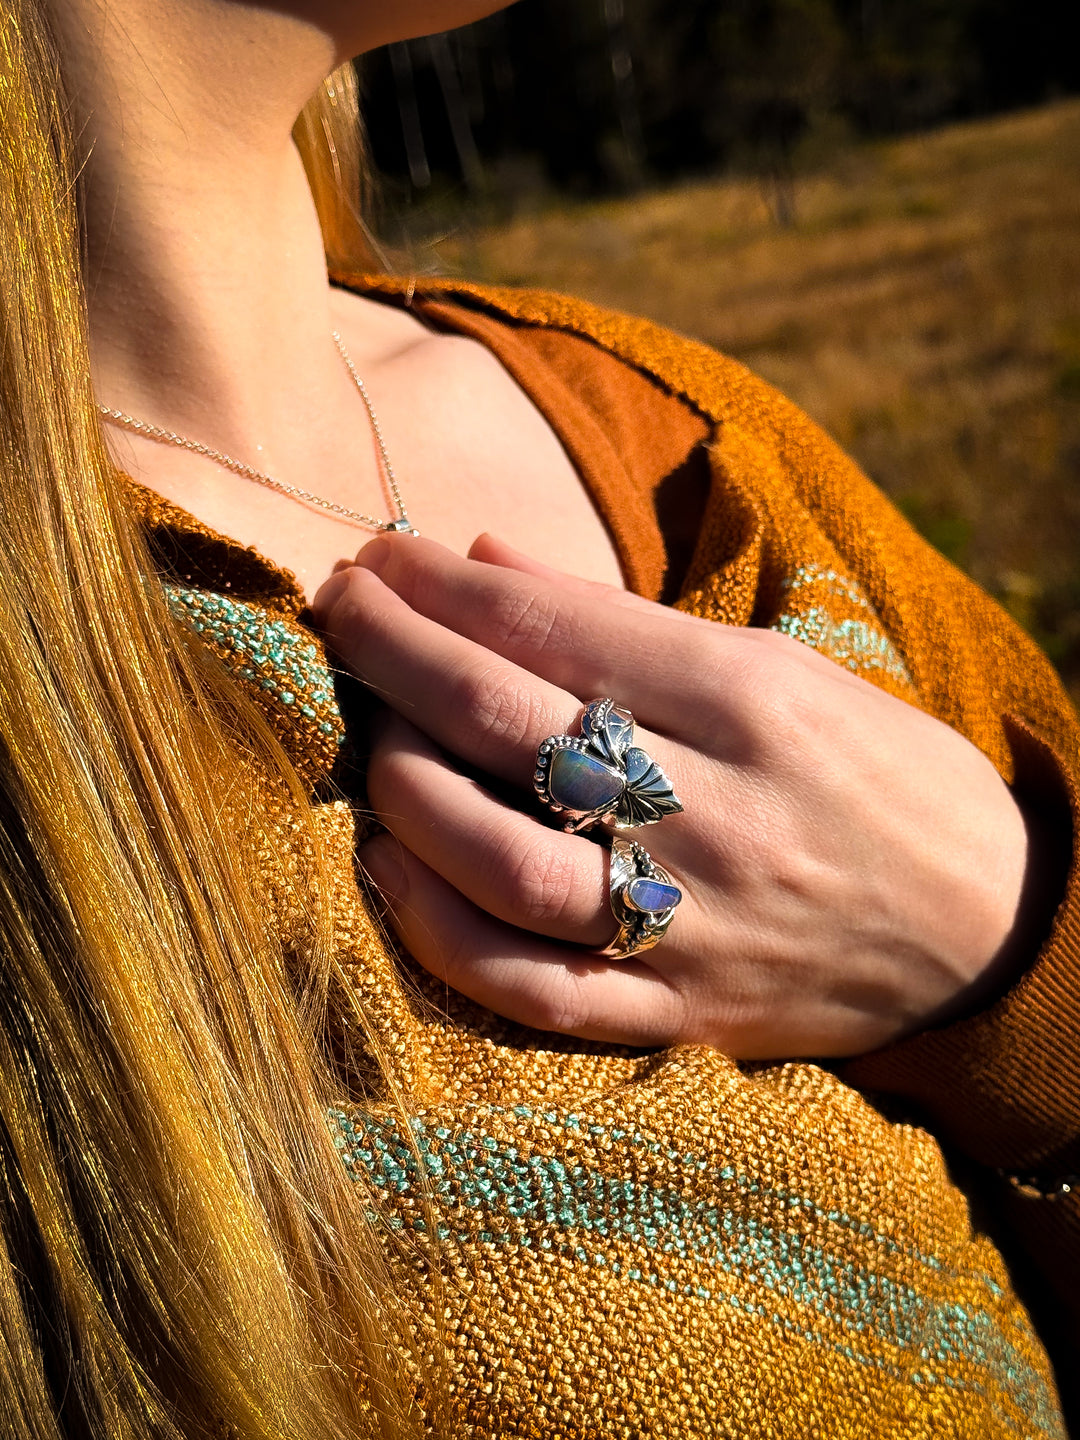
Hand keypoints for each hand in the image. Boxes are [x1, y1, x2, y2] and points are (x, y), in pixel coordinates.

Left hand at [312, 533, 1036, 1059]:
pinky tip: (387, 867)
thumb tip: (488, 561)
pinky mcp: (680, 1012)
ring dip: (401, 785)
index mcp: (748, 700)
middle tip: (338, 612)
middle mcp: (714, 809)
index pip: (553, 627)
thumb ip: (628, 620)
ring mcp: (693, 922)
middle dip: (396, 653)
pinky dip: (439, 930)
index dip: (444, 588)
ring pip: (500, 858)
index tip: (379, 562)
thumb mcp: (783, 669)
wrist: (987, 927)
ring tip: (367, 737)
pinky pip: (531, 987)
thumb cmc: (879, 774)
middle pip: (506, 721)